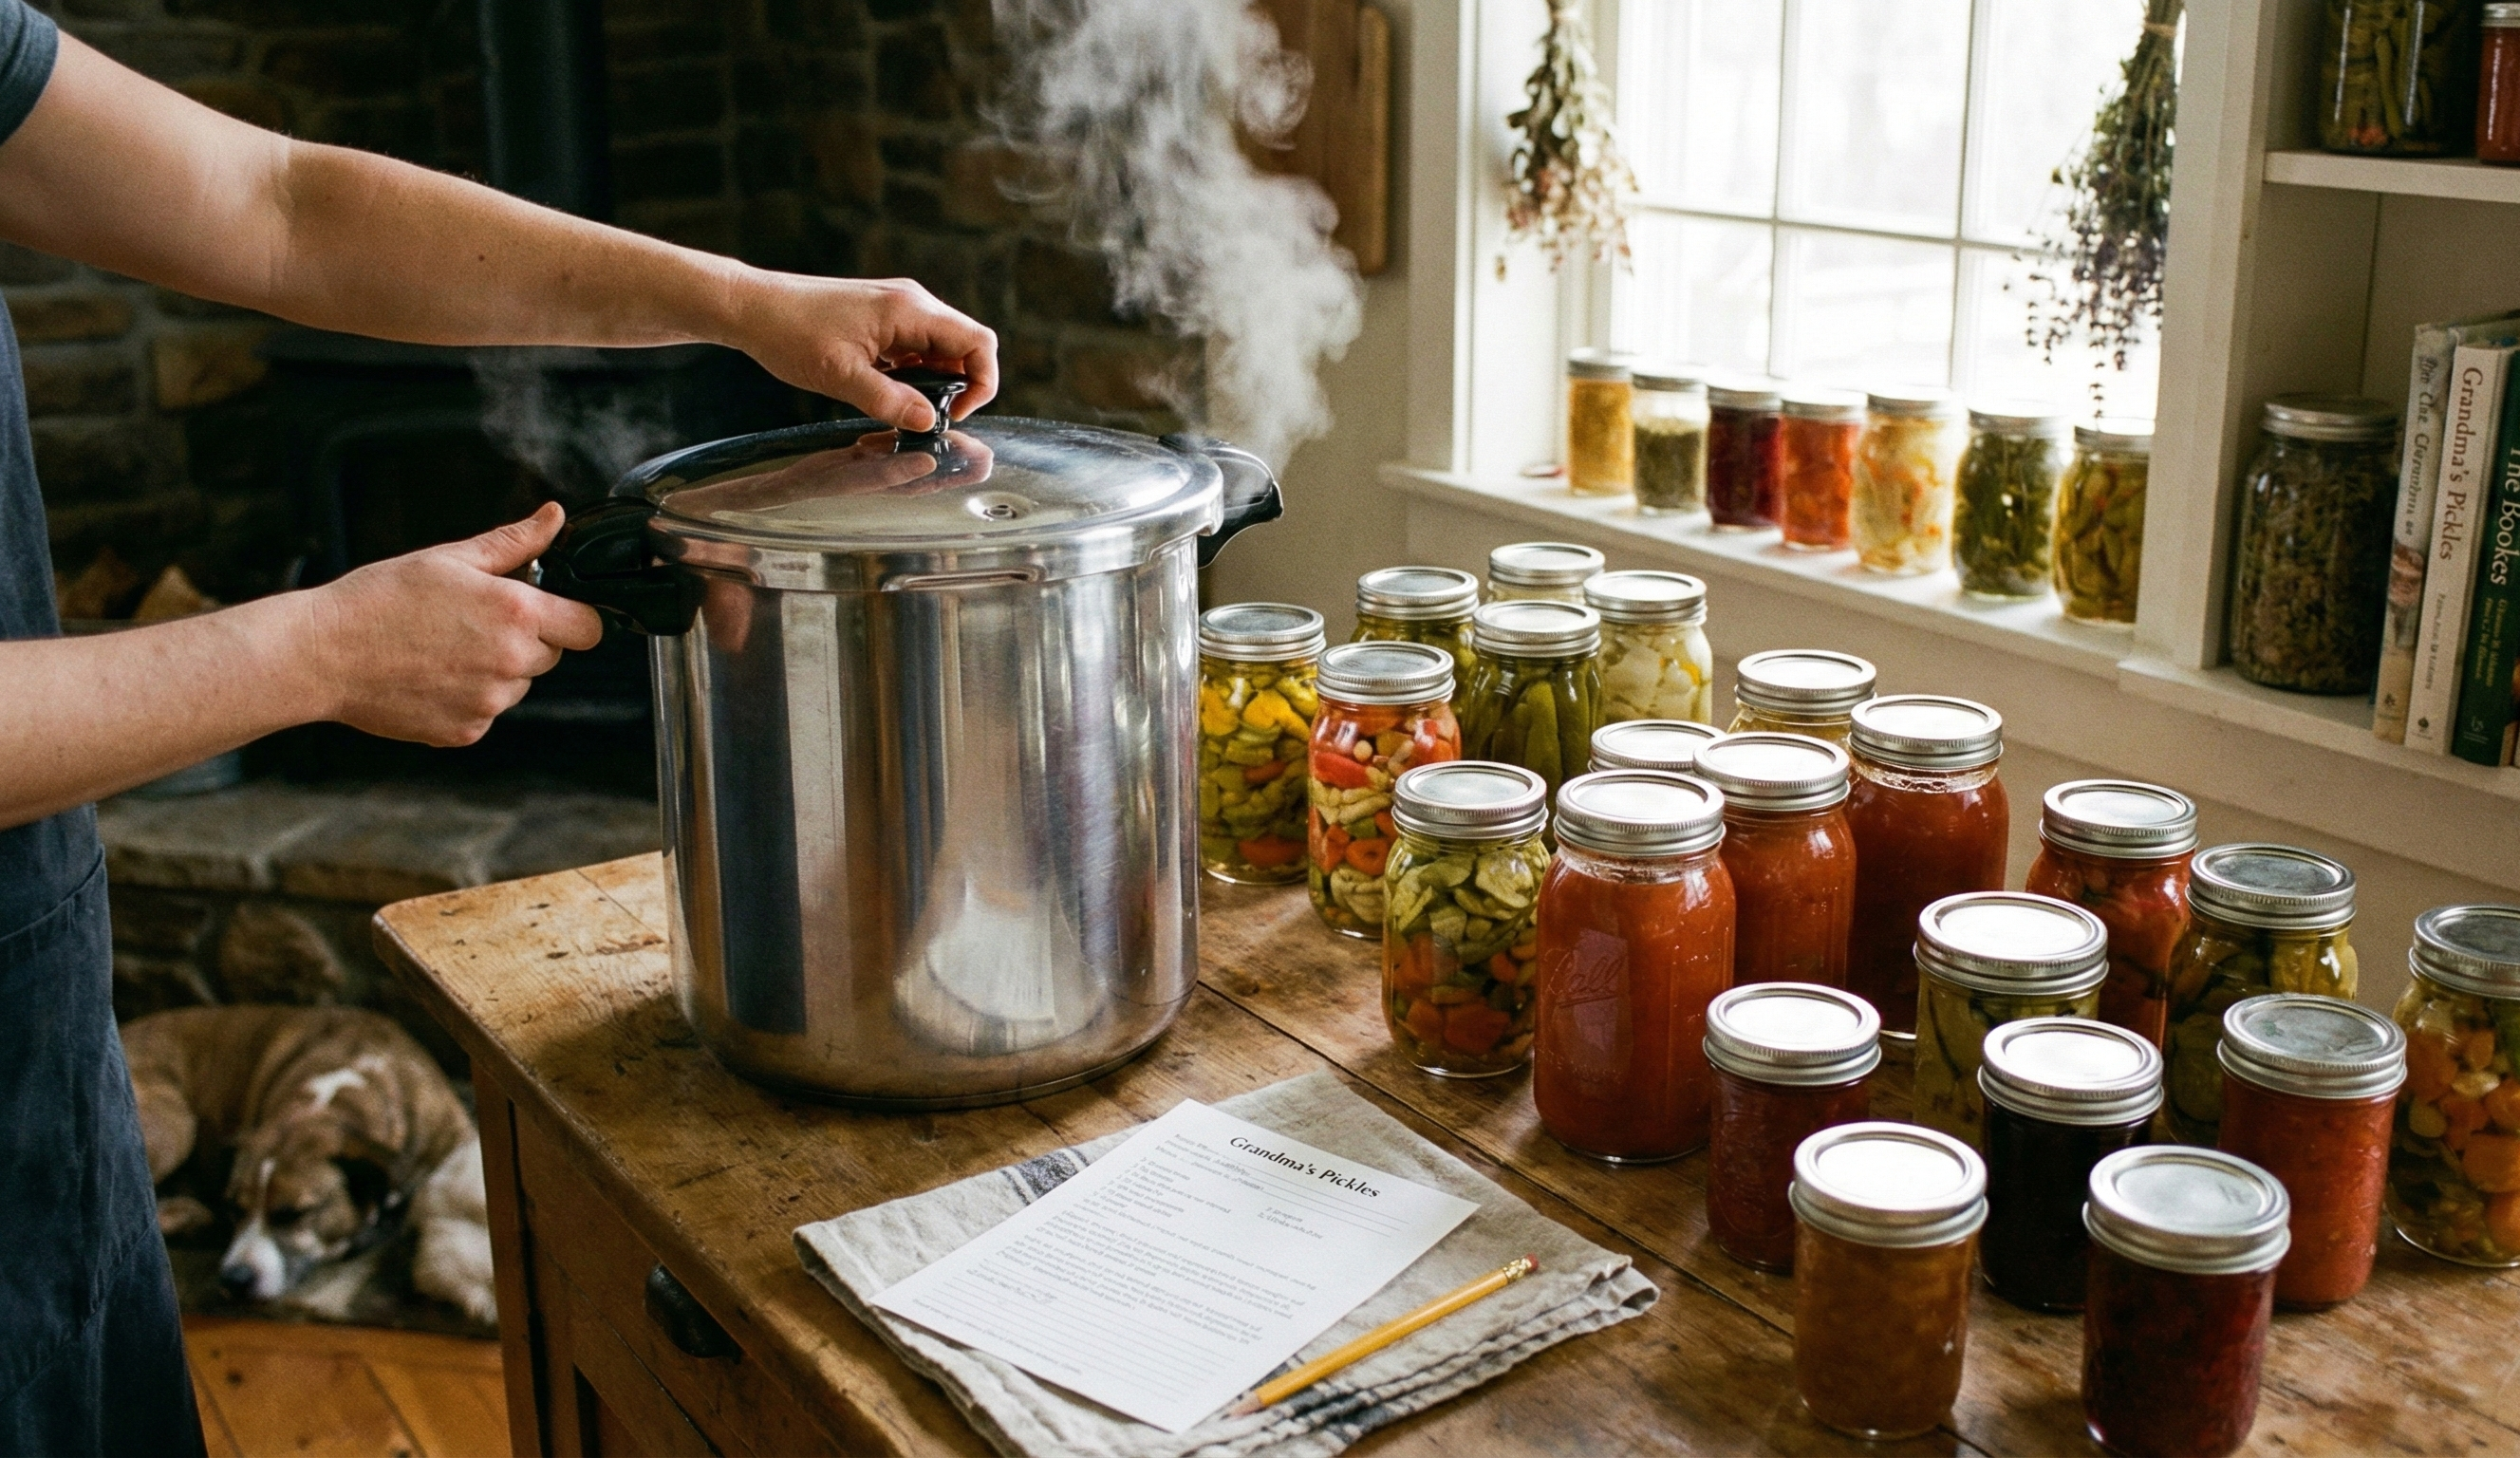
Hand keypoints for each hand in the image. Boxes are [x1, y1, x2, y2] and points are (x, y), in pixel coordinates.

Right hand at [304, 503, 604, 745]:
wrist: (322, 654)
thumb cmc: (380, 600)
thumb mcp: (450, 558)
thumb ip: (514, 542)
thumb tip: (554, 518)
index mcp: (516, 614)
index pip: (588, 627)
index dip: (573, 615)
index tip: (551, 609)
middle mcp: (511, 663)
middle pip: (552, 655)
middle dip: (527, 638)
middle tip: (472, 622)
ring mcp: (489, 703)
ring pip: (518, 685)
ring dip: (497, 668)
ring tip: (443, 647)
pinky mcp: (466, 731)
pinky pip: (486, 711)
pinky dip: (468, 696)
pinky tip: (430, 674)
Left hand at [727, 272, 998, 430]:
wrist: (752, 306)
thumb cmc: (790, 333)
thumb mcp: (841, 377)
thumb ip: (890, 402)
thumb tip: (929, 423)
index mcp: (909, 310)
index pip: (979, 343)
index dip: (981, 383)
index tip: (952, 413)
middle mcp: (912, 302)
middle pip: (966, 345)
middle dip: (961, 385)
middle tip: (930, 415)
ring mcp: (898, 307)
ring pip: (943, 347)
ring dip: (937, 380)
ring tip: (906, 404)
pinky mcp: (883, 316)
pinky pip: (918, 345)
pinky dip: (916, 371)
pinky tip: (889, 389)